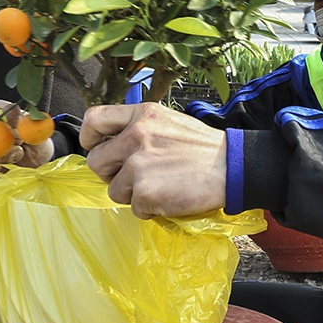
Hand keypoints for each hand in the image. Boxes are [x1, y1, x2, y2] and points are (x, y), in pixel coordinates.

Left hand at [80, 103, 224, 218]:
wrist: (232, 167)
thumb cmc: (204, 148)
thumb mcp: (169, 122)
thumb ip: (139, 128)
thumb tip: (112, 145)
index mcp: (142, 114)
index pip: (94, 119)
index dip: (90, 138)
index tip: (97, 148)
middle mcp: (136, 135)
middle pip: (96, 161)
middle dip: (110, 174)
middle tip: (133, 177)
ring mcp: (138, 164)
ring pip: (113, 189)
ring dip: (132, 194)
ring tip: (160, 186)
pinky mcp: (144, 191)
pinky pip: (134, 208)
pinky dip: (150, 209)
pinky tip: (170, 197)